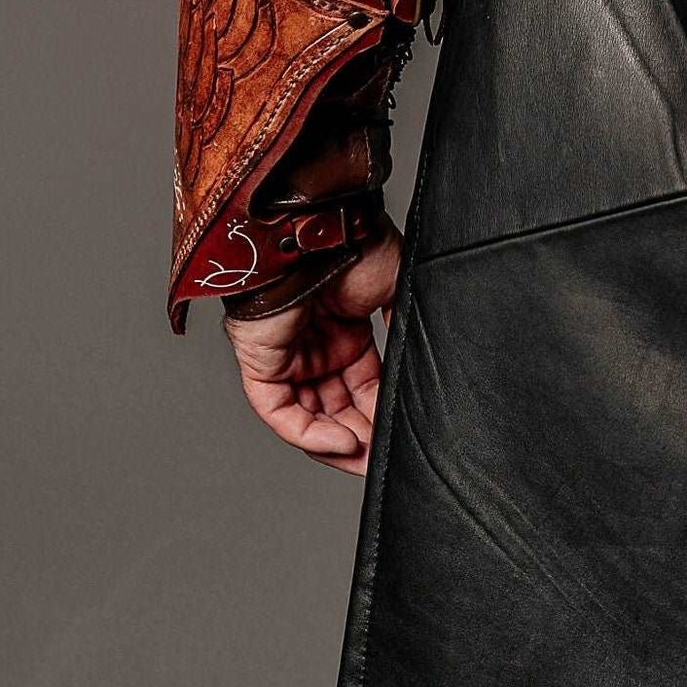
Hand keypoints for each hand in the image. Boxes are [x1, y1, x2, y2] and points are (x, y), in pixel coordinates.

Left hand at [222, 224, 401, 476]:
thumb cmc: (356, 244)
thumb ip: (405, 330)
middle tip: (388, 460)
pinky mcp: (261, 362)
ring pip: (309, 416)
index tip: (403, 436)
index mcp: (345, 329)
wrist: (320, 226)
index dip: (381, 413)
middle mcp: (314, 346)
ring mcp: (286, 355)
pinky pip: (281, 412)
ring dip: (339, 443)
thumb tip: (425, 368)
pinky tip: (345, 443)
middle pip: (337, 408)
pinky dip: (311, 434)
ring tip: (370, 459)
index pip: (363, 386)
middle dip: (363, 437)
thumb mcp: (397, 291)